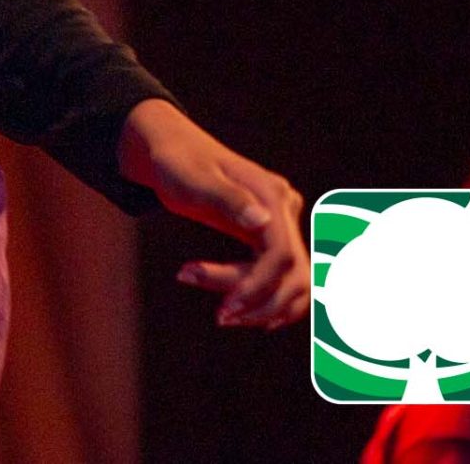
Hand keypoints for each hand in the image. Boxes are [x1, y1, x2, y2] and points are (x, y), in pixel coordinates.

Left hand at [118, 98, 307, 328]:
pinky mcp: (273, 239)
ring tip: (223, 315)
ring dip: (265, 306)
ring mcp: (284, 225)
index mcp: (272, 194)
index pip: (282, 254)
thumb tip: (261, 221)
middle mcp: (286, 211)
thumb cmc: (177, 163)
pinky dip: (268, 300)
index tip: (226, 307)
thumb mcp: (193, 178)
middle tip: (220, 316)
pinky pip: (284, 280)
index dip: (259, 286)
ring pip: (295, 282)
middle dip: (259, 300)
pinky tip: (240, 311)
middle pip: (293, 273)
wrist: (173, 153)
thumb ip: (226, 198)